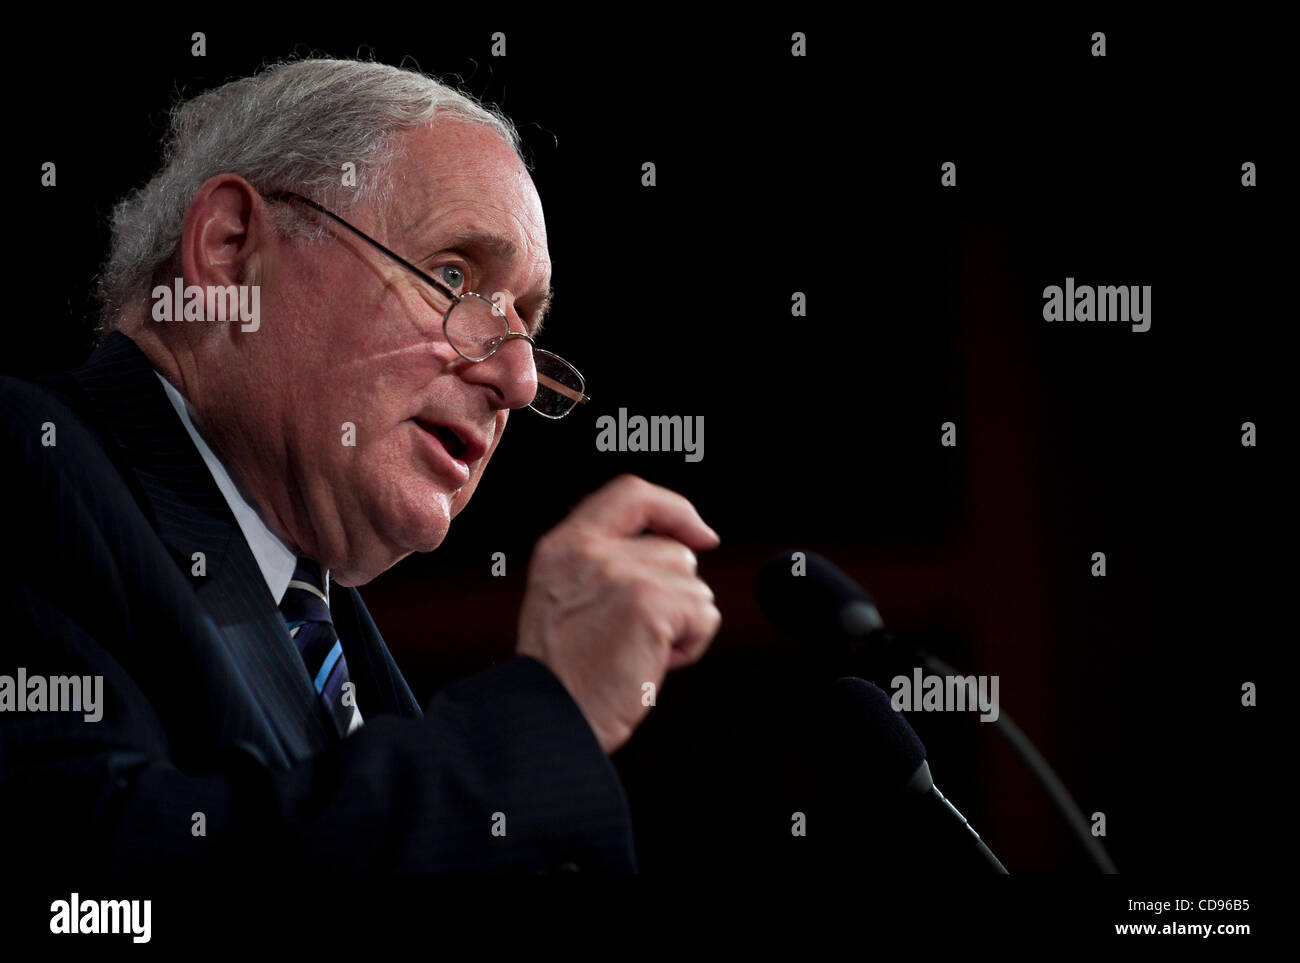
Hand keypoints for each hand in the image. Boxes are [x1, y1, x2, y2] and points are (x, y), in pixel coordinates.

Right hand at [516, 474, 721, 753]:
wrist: (548, 719)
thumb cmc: (562, 676)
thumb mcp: (565, 599)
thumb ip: (604, 564)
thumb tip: (680, 548)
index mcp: (563, 545)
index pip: (630, 494)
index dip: (674, 509)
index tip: (700, 533)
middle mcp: (589, 551)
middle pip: (675, 551)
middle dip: (674, 597)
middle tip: (637, 638)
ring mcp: (620, 573)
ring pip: (694, 585)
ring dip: (682, 625)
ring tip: (639, 652)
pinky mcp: (650, 602)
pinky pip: (704, 614)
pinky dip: (692, 645)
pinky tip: (653, 664)